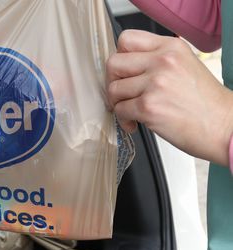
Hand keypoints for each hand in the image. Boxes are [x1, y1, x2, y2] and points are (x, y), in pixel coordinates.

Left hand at [106, 29, 232, 165]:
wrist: (224, 127)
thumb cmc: (205, 103)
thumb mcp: (185, 65)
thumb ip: (156, 60)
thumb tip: (125, 66)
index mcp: (171, 47)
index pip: (126, 39)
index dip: (119, 56)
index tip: (123, 71)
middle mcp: (162, 61)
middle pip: (114, 63)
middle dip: (112, 82)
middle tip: (122, 94)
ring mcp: (154, 83)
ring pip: (113, 89)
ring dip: (117, 104)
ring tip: (132, 112)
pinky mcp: (148, 106)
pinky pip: (119, 110)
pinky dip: (123, 120)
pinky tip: (136, 123)